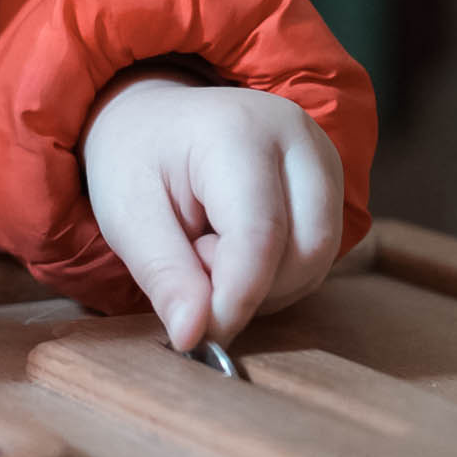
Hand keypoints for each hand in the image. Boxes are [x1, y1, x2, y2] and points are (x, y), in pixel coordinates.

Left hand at [81, 68, 342, 350]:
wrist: (154, 120)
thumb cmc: (134, 159)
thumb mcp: (126, 215)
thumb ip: (163, 275)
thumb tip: (195, 336)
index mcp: (237, 132)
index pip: (260, 236)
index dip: (234, 298)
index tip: (198, 335)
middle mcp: (295, 136)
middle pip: (309, 248)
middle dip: (254, 288)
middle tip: (194, 269)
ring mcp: (321, 154)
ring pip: (321, 256)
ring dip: (268, 283)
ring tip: (209, 251)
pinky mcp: (329, 178)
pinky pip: (322, 250)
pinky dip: (281, 272)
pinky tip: (236, 250)